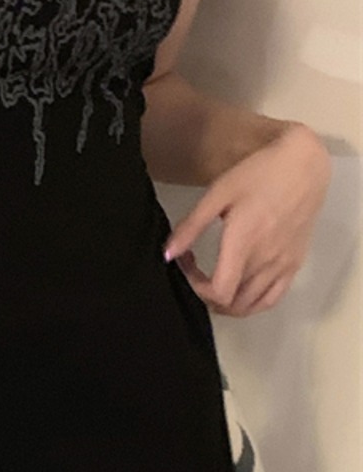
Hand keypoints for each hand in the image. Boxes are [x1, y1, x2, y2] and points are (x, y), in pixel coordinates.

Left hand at [164, 122, 330, 315]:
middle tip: (198, 273)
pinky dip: (253, 303)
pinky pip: (273, 298)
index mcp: (243, 244)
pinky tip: (242, 289)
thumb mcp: (218, 194)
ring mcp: (283, 265)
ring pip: (251, 306)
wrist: (304, 165)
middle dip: (208, 295)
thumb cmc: (260, 174)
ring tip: (217, 283)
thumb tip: (168, 255)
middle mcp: (265, 261)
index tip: (187, 265)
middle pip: (232, 304)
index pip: (219, 292)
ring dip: (228, 304)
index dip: (197, 289)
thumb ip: (191, 227)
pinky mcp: (295, 263)